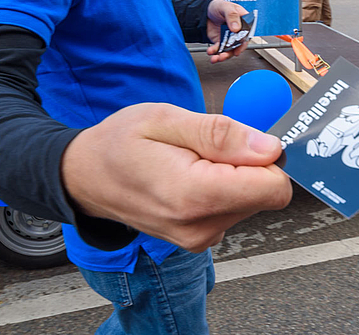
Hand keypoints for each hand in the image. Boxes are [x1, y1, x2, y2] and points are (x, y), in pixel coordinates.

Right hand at [61, 104, 291, 251]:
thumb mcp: (165, 119)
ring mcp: (199, 238)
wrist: (84, 177)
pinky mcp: (199, 238)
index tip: (240, 138)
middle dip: (246, 163)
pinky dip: (220, 188)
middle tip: (203, 146)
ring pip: (251, 201)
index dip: (266, 156)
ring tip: (190, 160)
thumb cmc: (118, 143)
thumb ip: (220, 134)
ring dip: (231, 175)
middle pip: (264, 193)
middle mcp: (200, 226)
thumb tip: (270, 148)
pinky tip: (188, 175)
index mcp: (193, 195)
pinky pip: (233, 208)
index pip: (273, 188)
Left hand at [205, 0, 248, 62]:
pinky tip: (210, 52)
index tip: (238, 47)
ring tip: (217, 58)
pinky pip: (219, 49)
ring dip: (224, 55)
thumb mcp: (226, 7)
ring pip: (230, 49)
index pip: (247, 33)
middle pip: (239, 44)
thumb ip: (232, 15)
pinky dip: (215, 52)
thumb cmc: (219, 6)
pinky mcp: (220, 41)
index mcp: (243, 21)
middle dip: (232, 52)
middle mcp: (238, 31)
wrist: (204, 11)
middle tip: (225, 55)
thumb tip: (236, 28)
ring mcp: (229, 37)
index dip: (244, 42)